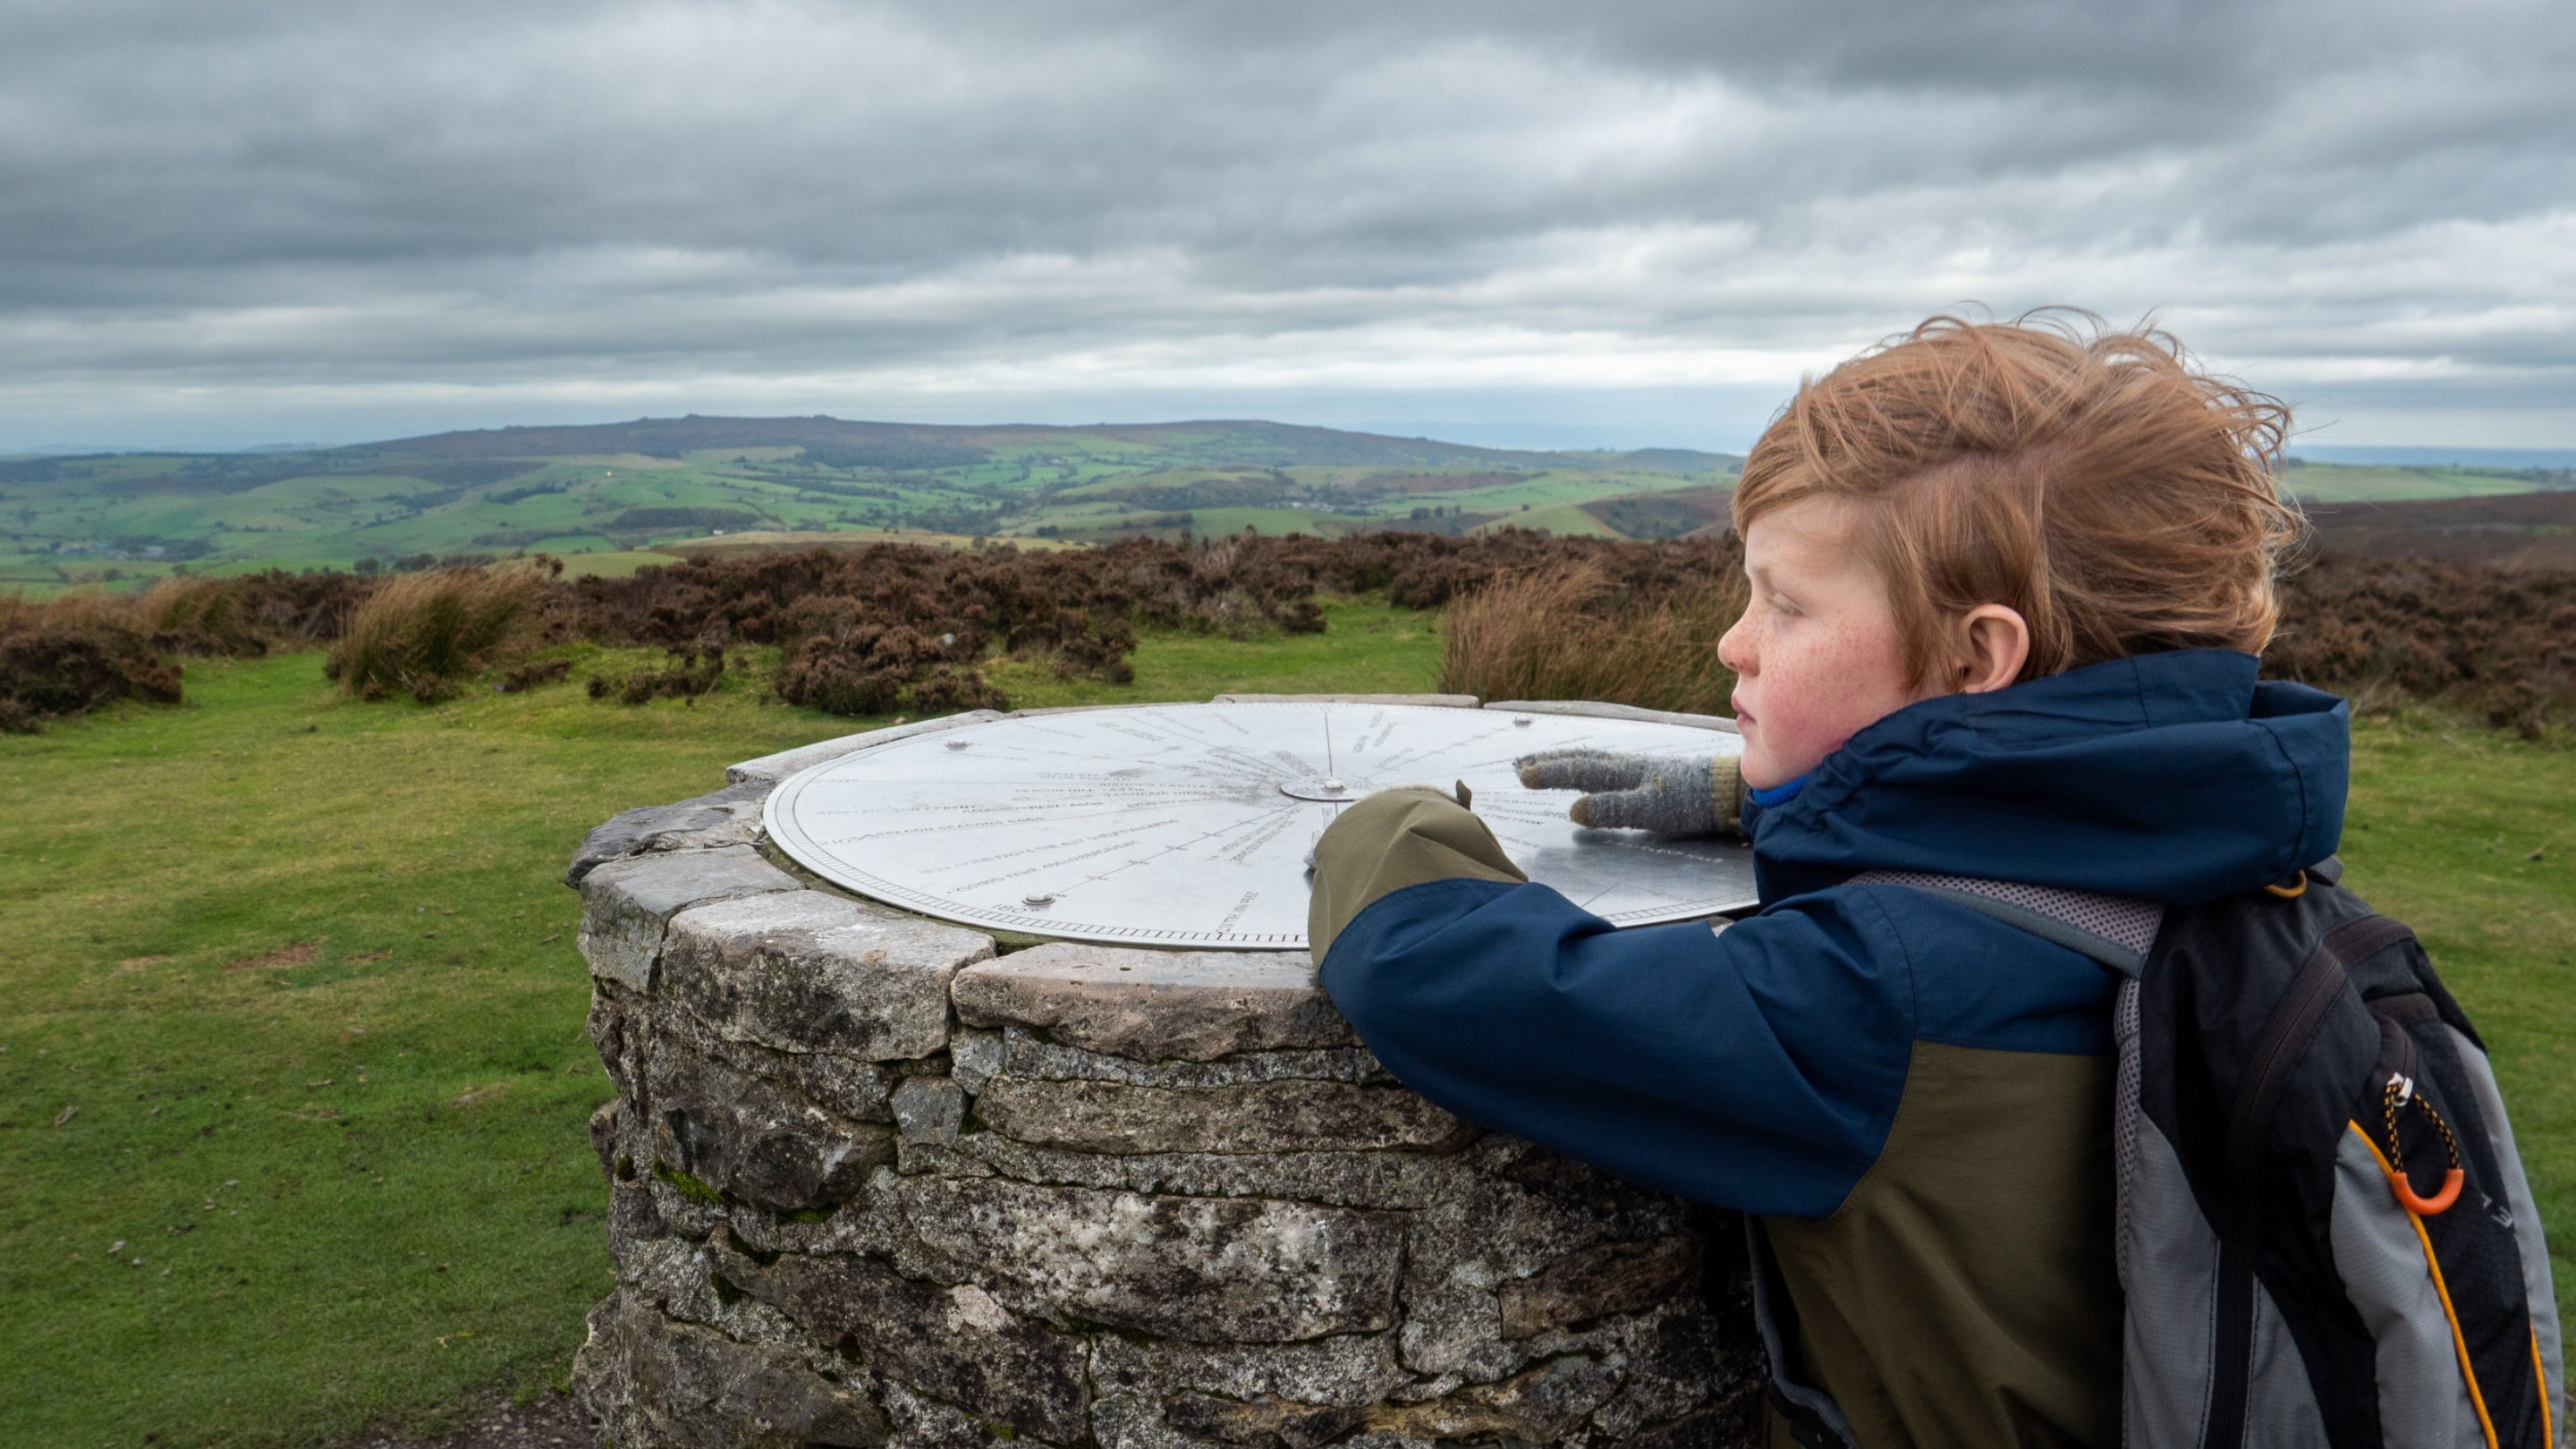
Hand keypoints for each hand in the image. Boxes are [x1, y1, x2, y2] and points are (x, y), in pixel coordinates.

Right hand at [1514, 749, 1744, 834]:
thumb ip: (1612, 809)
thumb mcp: (1650, 811)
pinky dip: (1587, 765)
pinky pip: (1606, 766)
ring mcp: (1638, 769)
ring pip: (1592, 761)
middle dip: (1550, 762)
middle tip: (1521, 763)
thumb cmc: (1689, 803)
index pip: (1577, 771)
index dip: (1549, 773)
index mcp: (1622, 773)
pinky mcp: (1649, 775)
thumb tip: (1573, 810)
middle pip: (1580, 761)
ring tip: (1544, 763)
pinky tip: (1591, 771)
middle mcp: (1626, 766)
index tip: (1522, 774)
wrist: (1727, 791)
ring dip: (1565, 761)